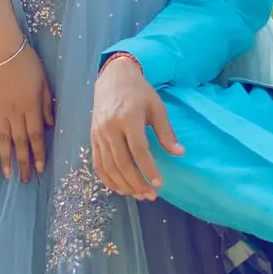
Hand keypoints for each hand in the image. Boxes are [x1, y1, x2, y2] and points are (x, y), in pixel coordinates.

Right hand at [0, 43, 53, 182]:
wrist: (1, 49)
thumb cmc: (27, 62)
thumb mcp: (44, 81)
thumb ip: (46, 103)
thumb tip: (49, 124)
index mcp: (30, 106)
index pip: (35, 135)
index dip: (38, 153)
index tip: (40, 169)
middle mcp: (14, 112)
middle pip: (19, 141)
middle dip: (23, 162)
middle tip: (24, 180)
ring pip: (2, 139)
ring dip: (5, 158)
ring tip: (7, 175)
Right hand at [91, 57, 183, 198]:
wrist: (113, 77)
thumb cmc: (139, 92)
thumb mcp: (157, 108)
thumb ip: (166, 132)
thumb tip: (179, 153)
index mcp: (128, 118)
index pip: (138, 150)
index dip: (148, 169)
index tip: (159, 183)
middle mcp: (110, 128)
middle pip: (122, 163)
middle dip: (136, 183)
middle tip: (150, 195)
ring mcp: (98, 134)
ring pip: (108, 167)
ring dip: (123, 185)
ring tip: (138, 195)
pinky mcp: (92, 138)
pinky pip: (98, 164)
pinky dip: (108, 179)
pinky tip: (121, 188)